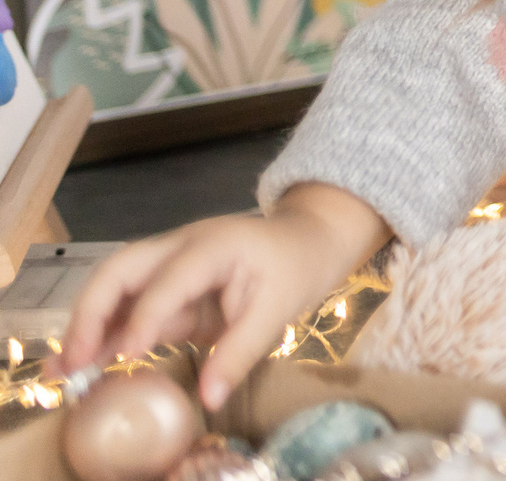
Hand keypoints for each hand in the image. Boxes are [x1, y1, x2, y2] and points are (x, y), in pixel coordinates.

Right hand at [61, 183, 390, 409]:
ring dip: (86, 326)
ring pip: (113, 287)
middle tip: (75, 360)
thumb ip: (241, 352)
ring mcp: (167, 264)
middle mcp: (178, 248)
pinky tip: (84, 364)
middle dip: (91, 313)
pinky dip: (104, 334)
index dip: (146, 317)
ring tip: (62, 370)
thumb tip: (209, 399)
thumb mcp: (279, 308)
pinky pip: (127, 307)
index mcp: (212, 245)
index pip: (168, 280)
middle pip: (120, 270)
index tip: (128, 355)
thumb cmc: (297, 265)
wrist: (308, 239)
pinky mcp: (165, 287)